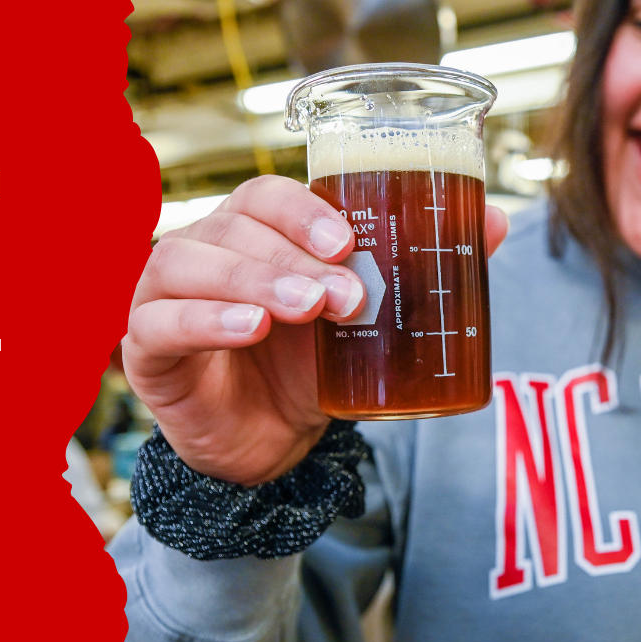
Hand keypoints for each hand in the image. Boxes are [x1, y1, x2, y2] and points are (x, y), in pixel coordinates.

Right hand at [124, 175, 508, 485]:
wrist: (269, 447)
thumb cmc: (309, 368)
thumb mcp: (364, 320)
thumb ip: (418, 269)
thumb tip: (495, 221)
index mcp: (252, 231)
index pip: (264, 194)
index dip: (303, 210)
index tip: (350, 241)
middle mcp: (204, 249)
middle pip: (233, 226)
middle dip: (292, 257)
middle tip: (346, 295)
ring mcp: (164, 292)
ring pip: (190, 263)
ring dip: (252, 281)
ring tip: (304, 311)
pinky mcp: (145, 344)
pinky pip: (158, 320)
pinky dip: (203, 320)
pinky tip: (249, 331)